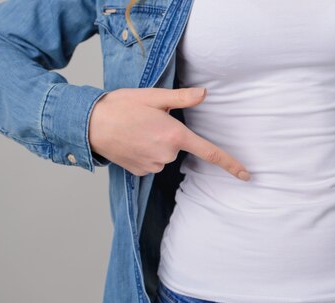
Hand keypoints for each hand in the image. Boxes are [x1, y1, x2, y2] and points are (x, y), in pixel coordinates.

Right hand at [88, 87, 249, 179]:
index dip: (230, 165)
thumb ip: (182, 98)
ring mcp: (153, 166)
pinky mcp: (140, 172)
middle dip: (168, 135)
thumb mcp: (153, 97)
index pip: (210, 153)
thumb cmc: (120, 107)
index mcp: (174, 136)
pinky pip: (151, 162)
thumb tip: (205, 94)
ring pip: (164, 155)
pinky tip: (131, 142)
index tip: (246, 175)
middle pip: (179, 147)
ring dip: (155, 144)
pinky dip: (144, 153)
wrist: (88, 124)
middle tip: (146, 122)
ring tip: (135, 130)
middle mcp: (166, 154)